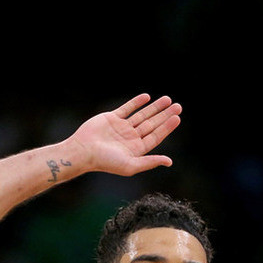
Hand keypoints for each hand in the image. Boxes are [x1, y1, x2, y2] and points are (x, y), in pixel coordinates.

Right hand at [64, 93, 181, 176]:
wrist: (83, 151)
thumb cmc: (106, 162)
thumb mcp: (131, 165)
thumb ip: (150, 162)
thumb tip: (169, 162)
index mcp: (136, 149)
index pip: (156, 136)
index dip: (167, 127)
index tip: (177, 118)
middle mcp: (130, 138)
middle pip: (152, 124)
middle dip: (165, 115)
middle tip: (178, 106)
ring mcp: (121, 127)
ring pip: (142, 115)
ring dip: (154, 107)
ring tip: (167, 99)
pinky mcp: (111, 118)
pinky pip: (127, 108)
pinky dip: (136, 103)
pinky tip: (146, 97)